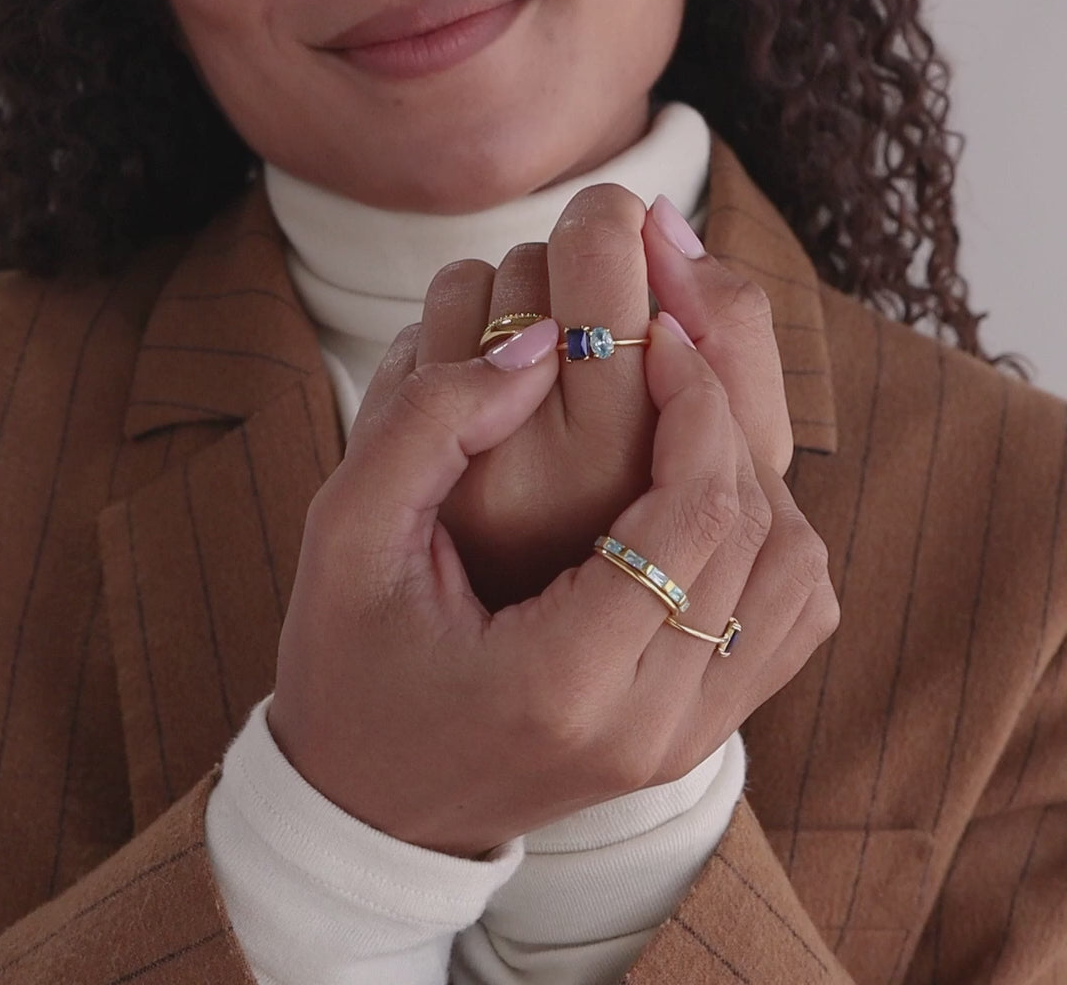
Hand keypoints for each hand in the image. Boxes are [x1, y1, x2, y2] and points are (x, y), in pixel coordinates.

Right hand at [268, 314, 838, 857]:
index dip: (693, 398)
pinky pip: (789, 623)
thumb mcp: (345, 537)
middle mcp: (647, 726)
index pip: (696, 511)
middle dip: (725, 418)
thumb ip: (427, 424)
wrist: (369, 807)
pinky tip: (702, 502)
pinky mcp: (694, 738)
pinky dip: (769, 544)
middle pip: (756, 532)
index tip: (653, 332)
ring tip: (686, 423)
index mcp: (561, 678)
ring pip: (794, 576)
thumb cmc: (343, 672)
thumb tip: (538, 347)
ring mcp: (682, 741)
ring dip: (755, 477)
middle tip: (672, 351)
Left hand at [420, 187, 791, 608]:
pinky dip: (448, 345)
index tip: (631, 244)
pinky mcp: (396, 479)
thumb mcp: (742, 447)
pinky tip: (478, 405)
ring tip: (538, 372)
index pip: (602, 241)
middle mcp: (534, 455)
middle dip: (569, 262)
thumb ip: (731, 334)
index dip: (614, 219)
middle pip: (533, 256)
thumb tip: (664, 218)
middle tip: (589, 324)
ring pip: (468, 283)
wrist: (526, 684)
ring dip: (504, 302)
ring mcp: (453, 464)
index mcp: (632, 446)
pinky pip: (414, 341)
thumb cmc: (667, 533)